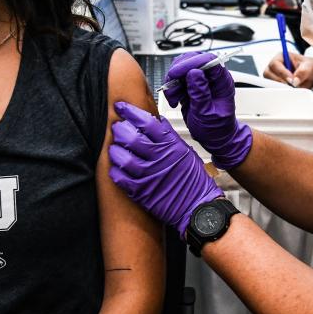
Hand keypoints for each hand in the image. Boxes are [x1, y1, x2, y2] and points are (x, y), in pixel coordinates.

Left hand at [109, 102, 222, 237]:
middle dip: (119, 129)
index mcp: (170, 145)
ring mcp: (149, 176)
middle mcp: (159, 158)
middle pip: (131, 137)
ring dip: (114, 150)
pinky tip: (116, 167)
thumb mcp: (185, 151)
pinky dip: (115, 170)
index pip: (146, 122)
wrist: (198, 206)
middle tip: (117, 128)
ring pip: (122, 157)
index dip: (130, 112)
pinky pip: (120, 178)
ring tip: (115, 148)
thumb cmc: (193, 179)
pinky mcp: (141, 192)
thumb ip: (169, 136)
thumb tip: (156, 121)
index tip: (121, 108)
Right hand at [162, 52, 252, 169]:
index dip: (191, 63)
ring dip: (172, 80)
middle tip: (171, 85)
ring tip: (173, 98)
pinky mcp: (190, 85)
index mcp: (222, 81)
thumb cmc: (216, 129)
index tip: (176, 73)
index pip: (208, 60)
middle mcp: (211, 77)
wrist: (215, 138)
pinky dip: (171, 87)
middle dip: (178, 71)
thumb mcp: (207, 114)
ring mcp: (200, 80)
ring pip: (182, 67)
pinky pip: (177, 78)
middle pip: (192, 59)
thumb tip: (195, 73)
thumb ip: (201, 94)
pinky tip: (174, 100)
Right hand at [263, 52, 312, 88]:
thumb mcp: (309, 67)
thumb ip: (303, 72)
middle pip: (268, 73)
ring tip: (291, 89)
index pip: (275, 64)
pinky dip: (279, 91)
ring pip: (268, 82)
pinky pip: (272, 88)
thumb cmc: (308, 67)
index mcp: (281, 56)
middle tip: (291, 86)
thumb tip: (295, 81)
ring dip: (279, 87)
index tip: (291, 80)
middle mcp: (274, 66)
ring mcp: (272, 75)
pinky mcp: (274, 84)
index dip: (282, 73)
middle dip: (279, 81)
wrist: (310, 76)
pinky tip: (288, 92)